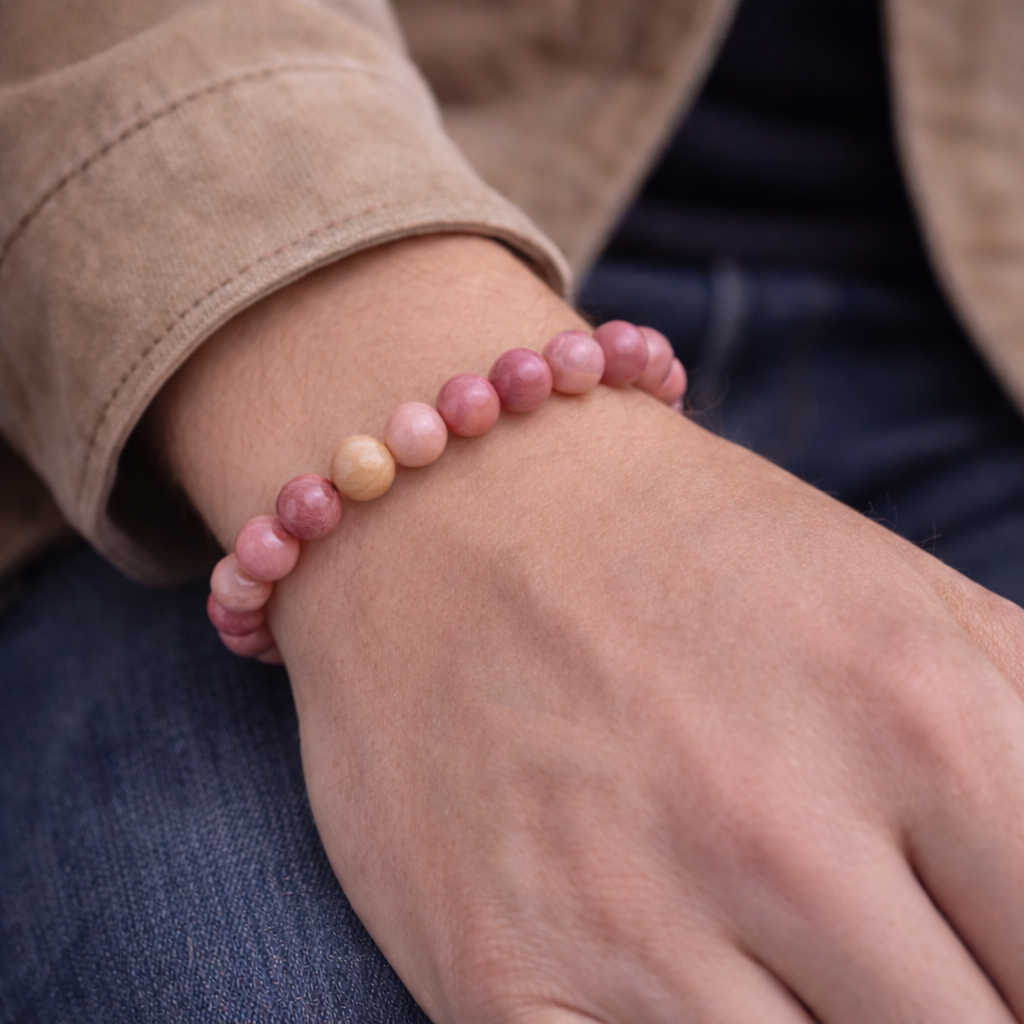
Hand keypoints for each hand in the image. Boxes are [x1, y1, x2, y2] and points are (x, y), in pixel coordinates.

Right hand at [158, 235, 1023, 1022]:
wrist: (462, 503)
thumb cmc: (684, 550)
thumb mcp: (901, 597)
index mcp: (918, 716)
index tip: (974, 957)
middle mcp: (775, 824)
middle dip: (933, 1009)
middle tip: (874, 962)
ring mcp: (625, 910)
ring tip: (779, 966)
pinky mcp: (498, 971)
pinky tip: (669, 996)